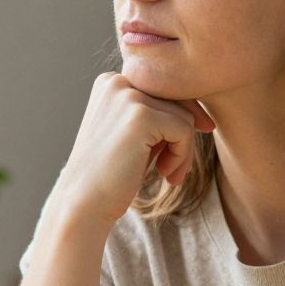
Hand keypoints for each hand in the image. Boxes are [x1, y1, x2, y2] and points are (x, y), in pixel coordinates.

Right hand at [51, 73, 214, 228]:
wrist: (84, 203)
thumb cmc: (111, 174)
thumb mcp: (133, 135)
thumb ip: (157, 116)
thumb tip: (201, 113)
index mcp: (111, 82)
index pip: (163, 92)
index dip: (176, 122)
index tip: (175, 154)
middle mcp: (117, 82)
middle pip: (176, 101)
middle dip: (183, 137)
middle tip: (173, 169)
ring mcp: (127, 97)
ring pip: (184, 117)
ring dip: (183, 150)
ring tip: (167, 173)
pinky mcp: (140, 116)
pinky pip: (184, 130)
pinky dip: (182, 156)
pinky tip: (165, 174)